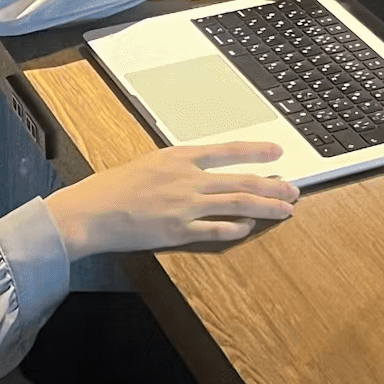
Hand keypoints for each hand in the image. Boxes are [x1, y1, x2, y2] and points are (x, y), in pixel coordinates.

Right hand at [43, 142, 298, 257]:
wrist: (90, 211)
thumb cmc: (113, 187)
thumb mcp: (150, 163)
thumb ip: (179, 168)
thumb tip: (204, 172)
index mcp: (179, 158)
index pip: (228, 151)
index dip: (256, 152)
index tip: (277, 152)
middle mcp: (187, 180)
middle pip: (240, 181)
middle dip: (272, 185)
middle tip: (294, 188)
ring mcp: (184, 207)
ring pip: (236, 205)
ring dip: (265, 207)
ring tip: (285, 209)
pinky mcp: (178, 232)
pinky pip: (215, 230)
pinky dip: (236, 229)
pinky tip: (250, 228)